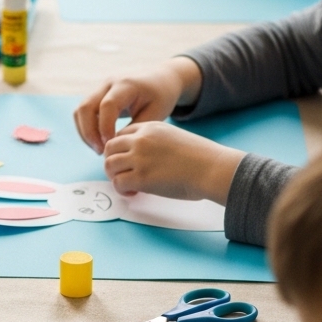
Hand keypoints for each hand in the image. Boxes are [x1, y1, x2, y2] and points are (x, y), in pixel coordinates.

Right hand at [73, 58, 202, 153]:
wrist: (160, 80)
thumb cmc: (160, 98)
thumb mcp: (154, 114)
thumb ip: (133, 130)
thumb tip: (113, 145)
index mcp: (127, 85)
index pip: (107, 105)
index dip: (105, 127)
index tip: (111, 145)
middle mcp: (109, 84)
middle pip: (86, 107)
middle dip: (89, 132)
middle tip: (101, 151)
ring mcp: (100, 88)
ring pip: (80, 111)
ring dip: (85, 132)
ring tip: (99, 149)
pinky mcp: (97, 95)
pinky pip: (83, 112)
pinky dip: (86, 129)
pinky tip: (98, 142)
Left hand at [104, 120, 243, 202]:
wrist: (212, 168)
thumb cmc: (201, 158)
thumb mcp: (175, 138)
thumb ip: (156, 144)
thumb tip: (144, 160)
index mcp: (151, 128)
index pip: (122, 134)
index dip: (121, 150)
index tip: (128, 161)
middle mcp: (141, 139)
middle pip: (110, 147)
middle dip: (113, 162)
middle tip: (123, 174)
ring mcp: (139, 157)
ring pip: (110, 165)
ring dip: (116, 177)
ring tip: (129, 185)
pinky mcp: (141, 177)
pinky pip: (118, 183)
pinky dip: (122, 190)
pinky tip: (135, 193)